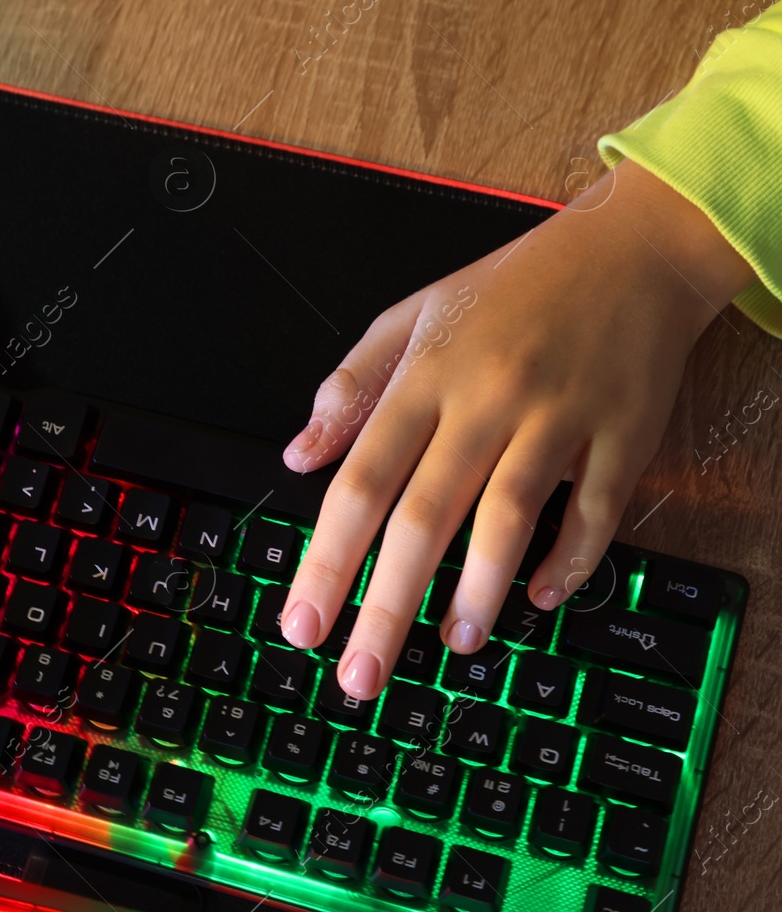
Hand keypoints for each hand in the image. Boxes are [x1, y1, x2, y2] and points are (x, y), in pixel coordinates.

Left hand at [277, 159, 755, 698]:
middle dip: (384, 604)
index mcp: (426, 376)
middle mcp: (485, 398)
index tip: (303, 623)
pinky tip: (541, 598)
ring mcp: (557, 416)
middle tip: (360, 674)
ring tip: (453, 645)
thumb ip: (349, 387)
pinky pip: (596, 510)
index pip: (361, 480)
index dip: (327, 559)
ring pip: (508, 515)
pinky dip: (572, 560)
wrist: (628, 252)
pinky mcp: (623, 432)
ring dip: (477, 591)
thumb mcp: (412, 316)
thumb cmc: (511, 290)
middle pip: (423, 514)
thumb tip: (298, 455)